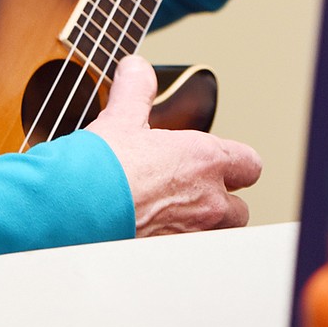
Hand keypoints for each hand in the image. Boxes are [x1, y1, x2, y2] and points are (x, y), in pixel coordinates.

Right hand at [88, 55, 260, 235]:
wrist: (78, 212)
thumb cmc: (103, 168)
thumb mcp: (120, 117)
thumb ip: (136, 89)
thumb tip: (137, 68)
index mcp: (203, 160)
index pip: (249, 163)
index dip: (235, 161)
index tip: (216, 159)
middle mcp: (208, 201)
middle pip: (239, 207)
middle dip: (220, 199)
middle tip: (189, 187)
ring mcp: (193, 235)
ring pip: (216, 234)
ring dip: (202, 225)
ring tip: (170, 213)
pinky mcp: (173, 258)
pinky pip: (189, 253)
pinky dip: (176, 245)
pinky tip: (151, 234)